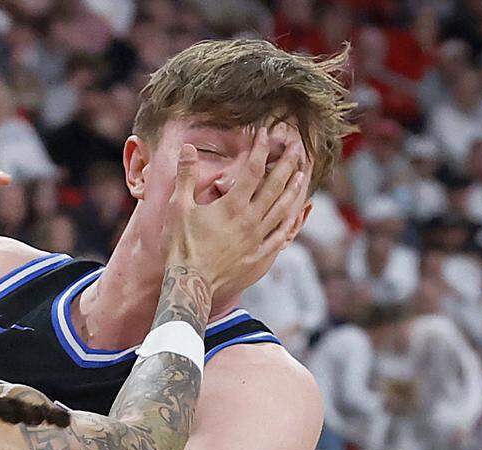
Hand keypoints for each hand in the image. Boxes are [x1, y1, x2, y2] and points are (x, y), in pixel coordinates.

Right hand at [166, 126, 306, 302]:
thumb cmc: (181, 246)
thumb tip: (188, 148)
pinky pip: (280, 236)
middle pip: (275, 186)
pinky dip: (290, 222)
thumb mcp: (178, 207)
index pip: (252, 170)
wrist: (191, 284)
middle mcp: (250, 220)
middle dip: (287, 163)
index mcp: (232, 205)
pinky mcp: (259, 256)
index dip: (260, 149)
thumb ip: (186, 176)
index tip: (265, 133)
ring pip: (282, 209)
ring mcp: (257, 239)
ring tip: (302, 174)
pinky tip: (295, 215)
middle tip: (296, 146)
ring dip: (293, 189)